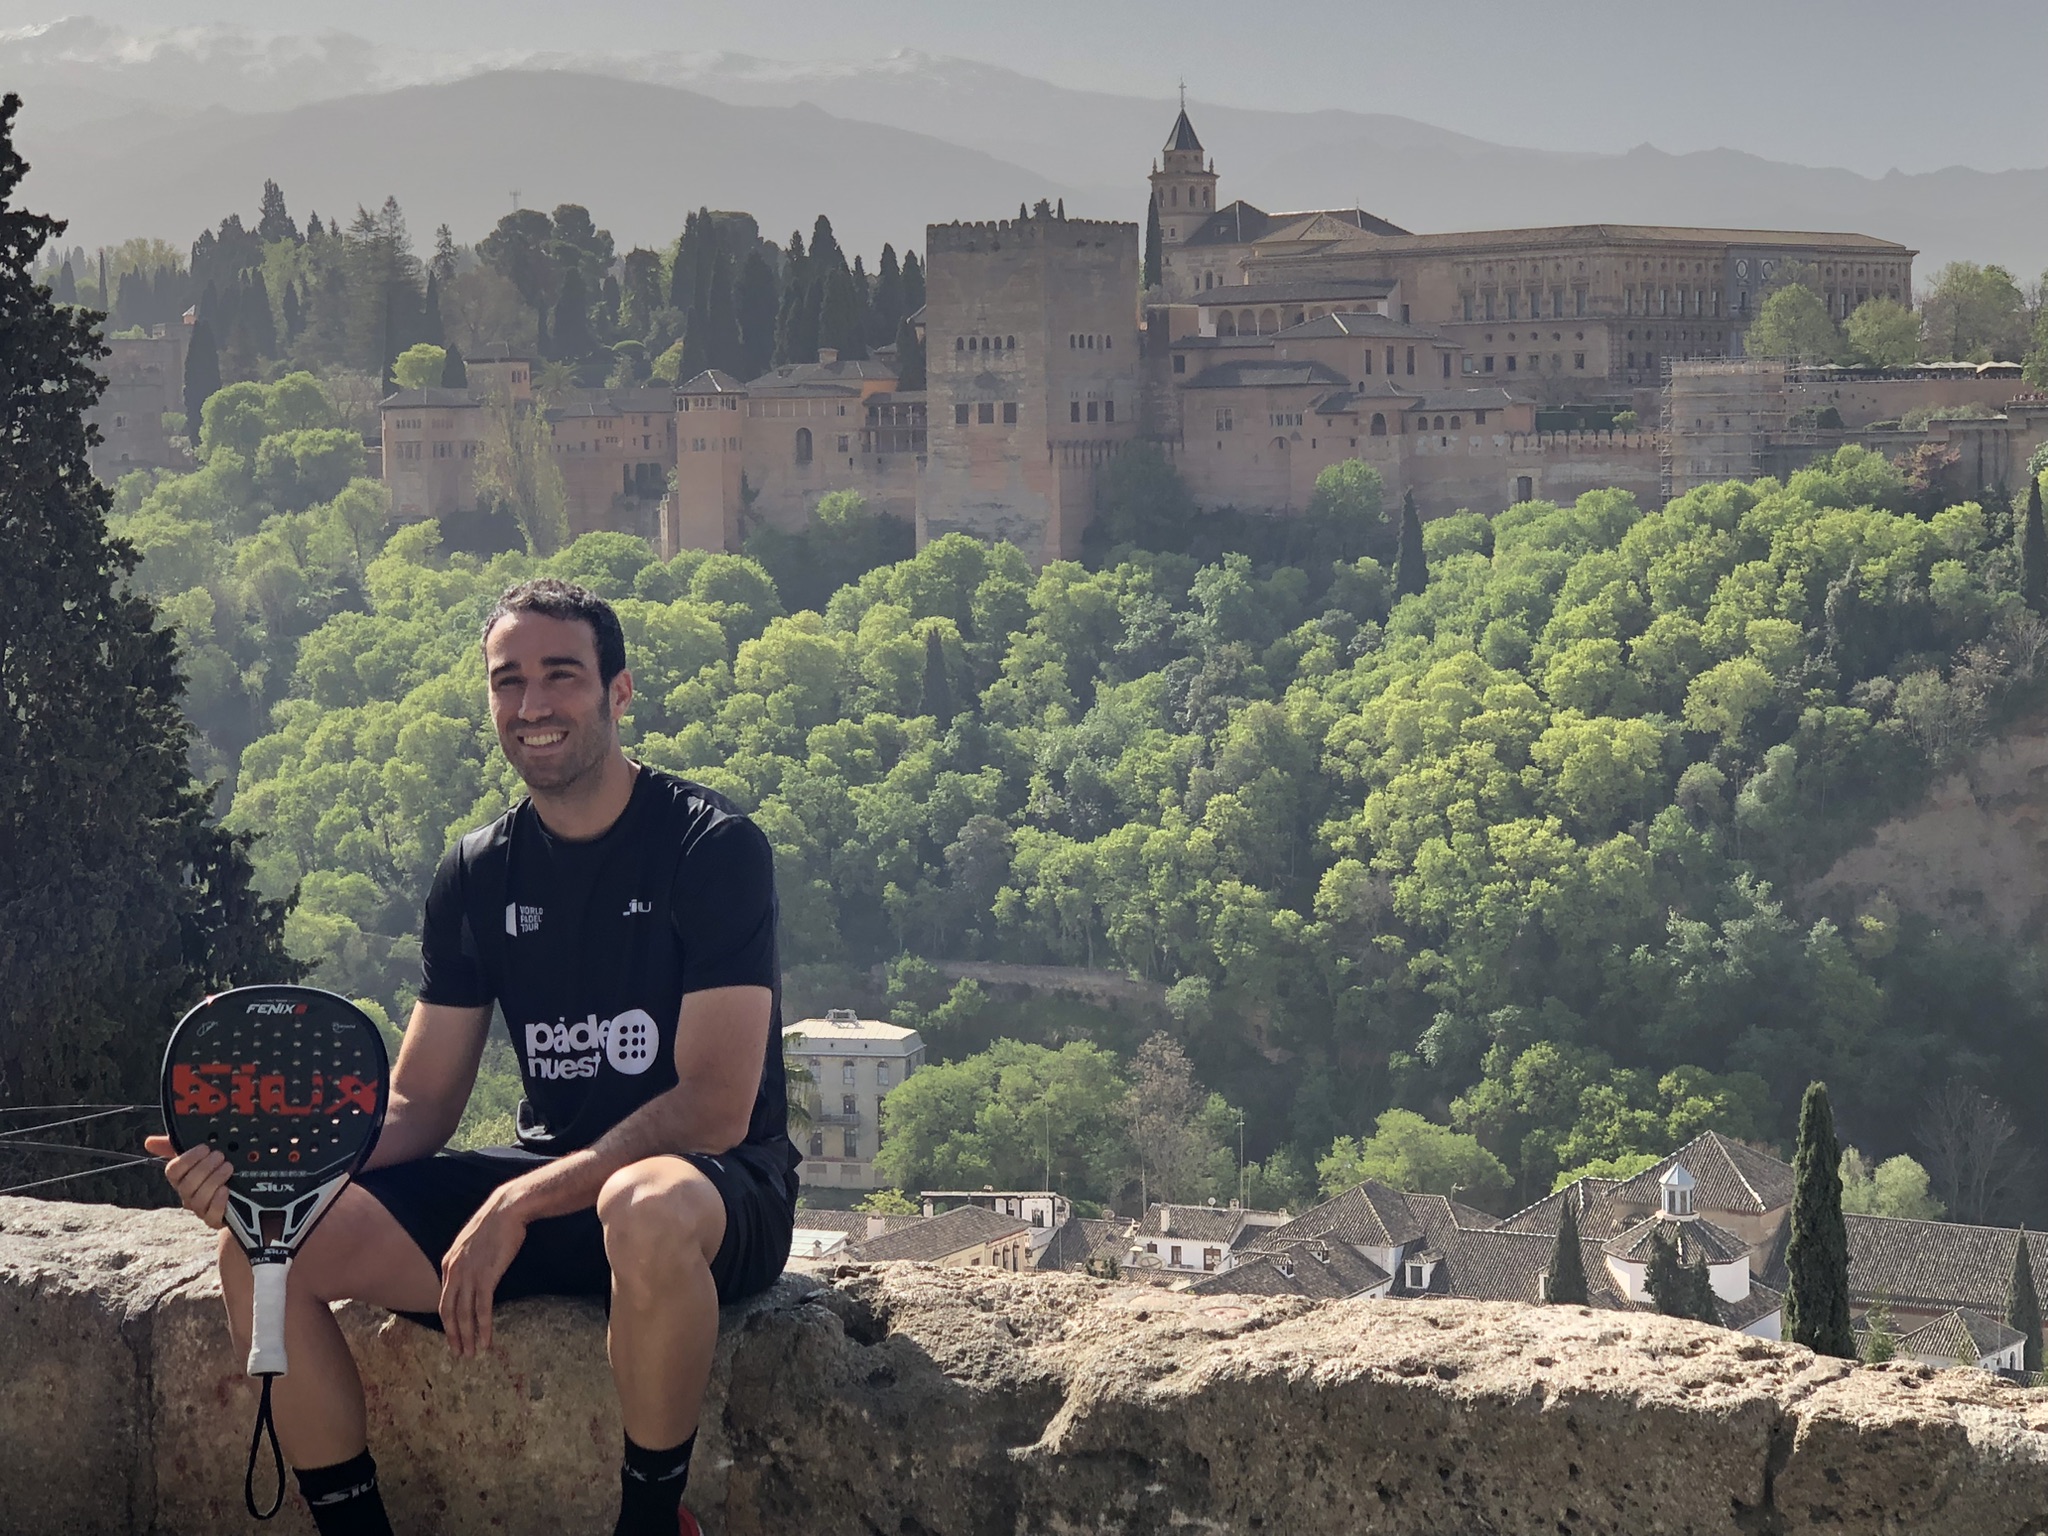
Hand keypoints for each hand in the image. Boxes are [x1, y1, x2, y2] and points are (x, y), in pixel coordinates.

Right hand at [145, 1134, 231, 1228]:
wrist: (239, 1198)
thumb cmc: (214, 1174)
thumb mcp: (200, 1157)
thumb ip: (177, 1146)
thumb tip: (149, 1142)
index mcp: (182, 1179)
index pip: (173, 1171)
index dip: (187, 1159)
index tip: (204, 1148)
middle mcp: (188, 1195)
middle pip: (187, 1185)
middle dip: (204, 1168)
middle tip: (219, 1156)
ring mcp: (200, 1209)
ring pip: (199, 1199)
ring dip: (214, 1180)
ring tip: (228, 1168)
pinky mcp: (215, 1220)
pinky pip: (211, 1215)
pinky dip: (218, 1202)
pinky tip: (226, 1190)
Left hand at [439, 1191, 529, 1357]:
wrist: (507, 1209)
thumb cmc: (495, 1224)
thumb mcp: (472, 1243)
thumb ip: (467, 1261)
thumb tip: (470, 1274)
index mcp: (449, 1264)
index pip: (445, 1300)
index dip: (448, 1321)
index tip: (455, 1335)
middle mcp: (454, 1272)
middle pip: (449, 1312)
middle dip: (453, 1335)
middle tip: (458, 1353)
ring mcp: (469, 1275)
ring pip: (464, 1314)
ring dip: (467, 1337)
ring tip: (471, 1354)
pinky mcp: (486, 1277)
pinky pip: (482, 1309)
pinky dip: (483, 1327)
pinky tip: (485, 1341)